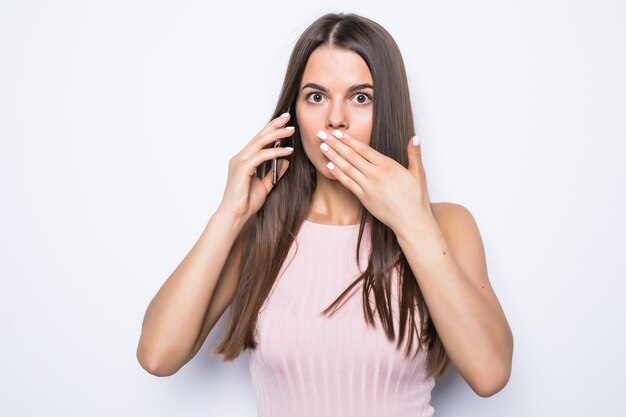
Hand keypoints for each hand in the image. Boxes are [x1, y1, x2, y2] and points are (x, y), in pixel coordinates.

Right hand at [217, 113, 294, 220]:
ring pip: (260, 143)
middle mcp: (240, 158)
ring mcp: (240, 162)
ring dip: (277, 135)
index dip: (271, 130)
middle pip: (259, 137)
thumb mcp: (265, 186)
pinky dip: (275, 152)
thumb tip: (285, 161)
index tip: (284, 122)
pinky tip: (288, 151)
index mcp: (244, 160)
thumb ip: (274, 173)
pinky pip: (261, 156)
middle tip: (288, 117)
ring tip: (291, 130)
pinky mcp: (242, 168)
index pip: (259, 140)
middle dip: (274, 126)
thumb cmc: (246, 203)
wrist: (235, 216)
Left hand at [317, 129, 432, 231]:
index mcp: (388, 166)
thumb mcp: (418, 173)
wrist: (410, 221)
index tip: (337, 132)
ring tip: (322, 147)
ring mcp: (368, 187)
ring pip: (347, 168)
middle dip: (335, 144)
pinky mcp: (364, 198)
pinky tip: (329, 166)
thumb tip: (416, 137)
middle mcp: (375, 174)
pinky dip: (338, 174)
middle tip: (322, 134)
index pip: (363, 149)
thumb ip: (414, 154)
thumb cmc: (415, 198)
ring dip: (333, 157)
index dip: (348, 140)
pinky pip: (348, 183)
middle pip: (351, 156)